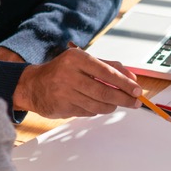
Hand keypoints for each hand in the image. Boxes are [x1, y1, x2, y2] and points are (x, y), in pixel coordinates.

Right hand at [13, 46, 141, 118]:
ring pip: (98, 104)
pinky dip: (97, 110)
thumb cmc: (62, 71)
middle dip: (123, 99)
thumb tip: (131, 77)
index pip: (106, 72)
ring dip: (111, 106)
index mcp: (76, 58)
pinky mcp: (63, 107)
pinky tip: (97, 105)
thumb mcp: (82, 61)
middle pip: (104, 91)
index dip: (124, 83)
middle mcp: (70, 74)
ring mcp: (65, 92)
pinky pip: (88, 112)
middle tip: (135, 102)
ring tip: (116, 103)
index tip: (137, 90)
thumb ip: (108, 66)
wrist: (33, 85)